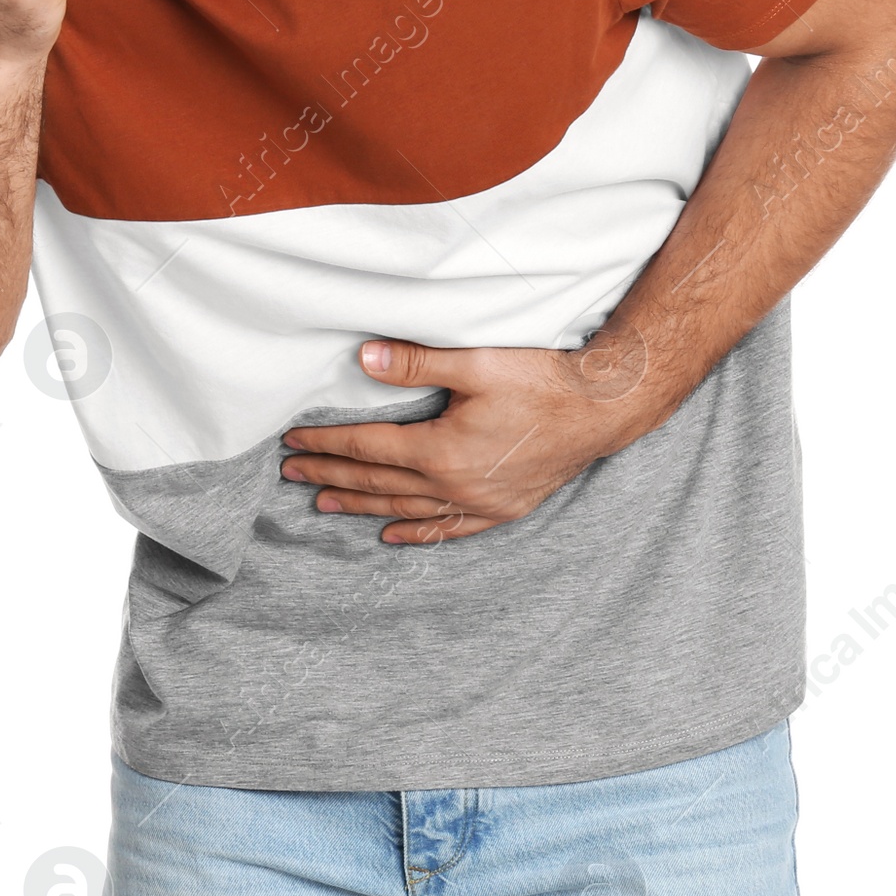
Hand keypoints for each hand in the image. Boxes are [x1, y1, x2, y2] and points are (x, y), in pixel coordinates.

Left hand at [279, 327, 662, 543]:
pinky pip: (449, 529)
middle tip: (292, 475)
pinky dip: (417, 533)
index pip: (367, 447)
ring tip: (324, 504)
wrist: (603, 407)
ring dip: (362, 505)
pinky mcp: (503, 508)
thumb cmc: (542, 379)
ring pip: (406, 509)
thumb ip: (416, 363)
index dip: (326, 443)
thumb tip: (362, 359)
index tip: (292, 441)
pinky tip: (392, 537)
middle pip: (378, 481)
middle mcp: (455, 485)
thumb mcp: (476, 362)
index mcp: (441, 450)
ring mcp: (480, 502)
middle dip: (332, 474)